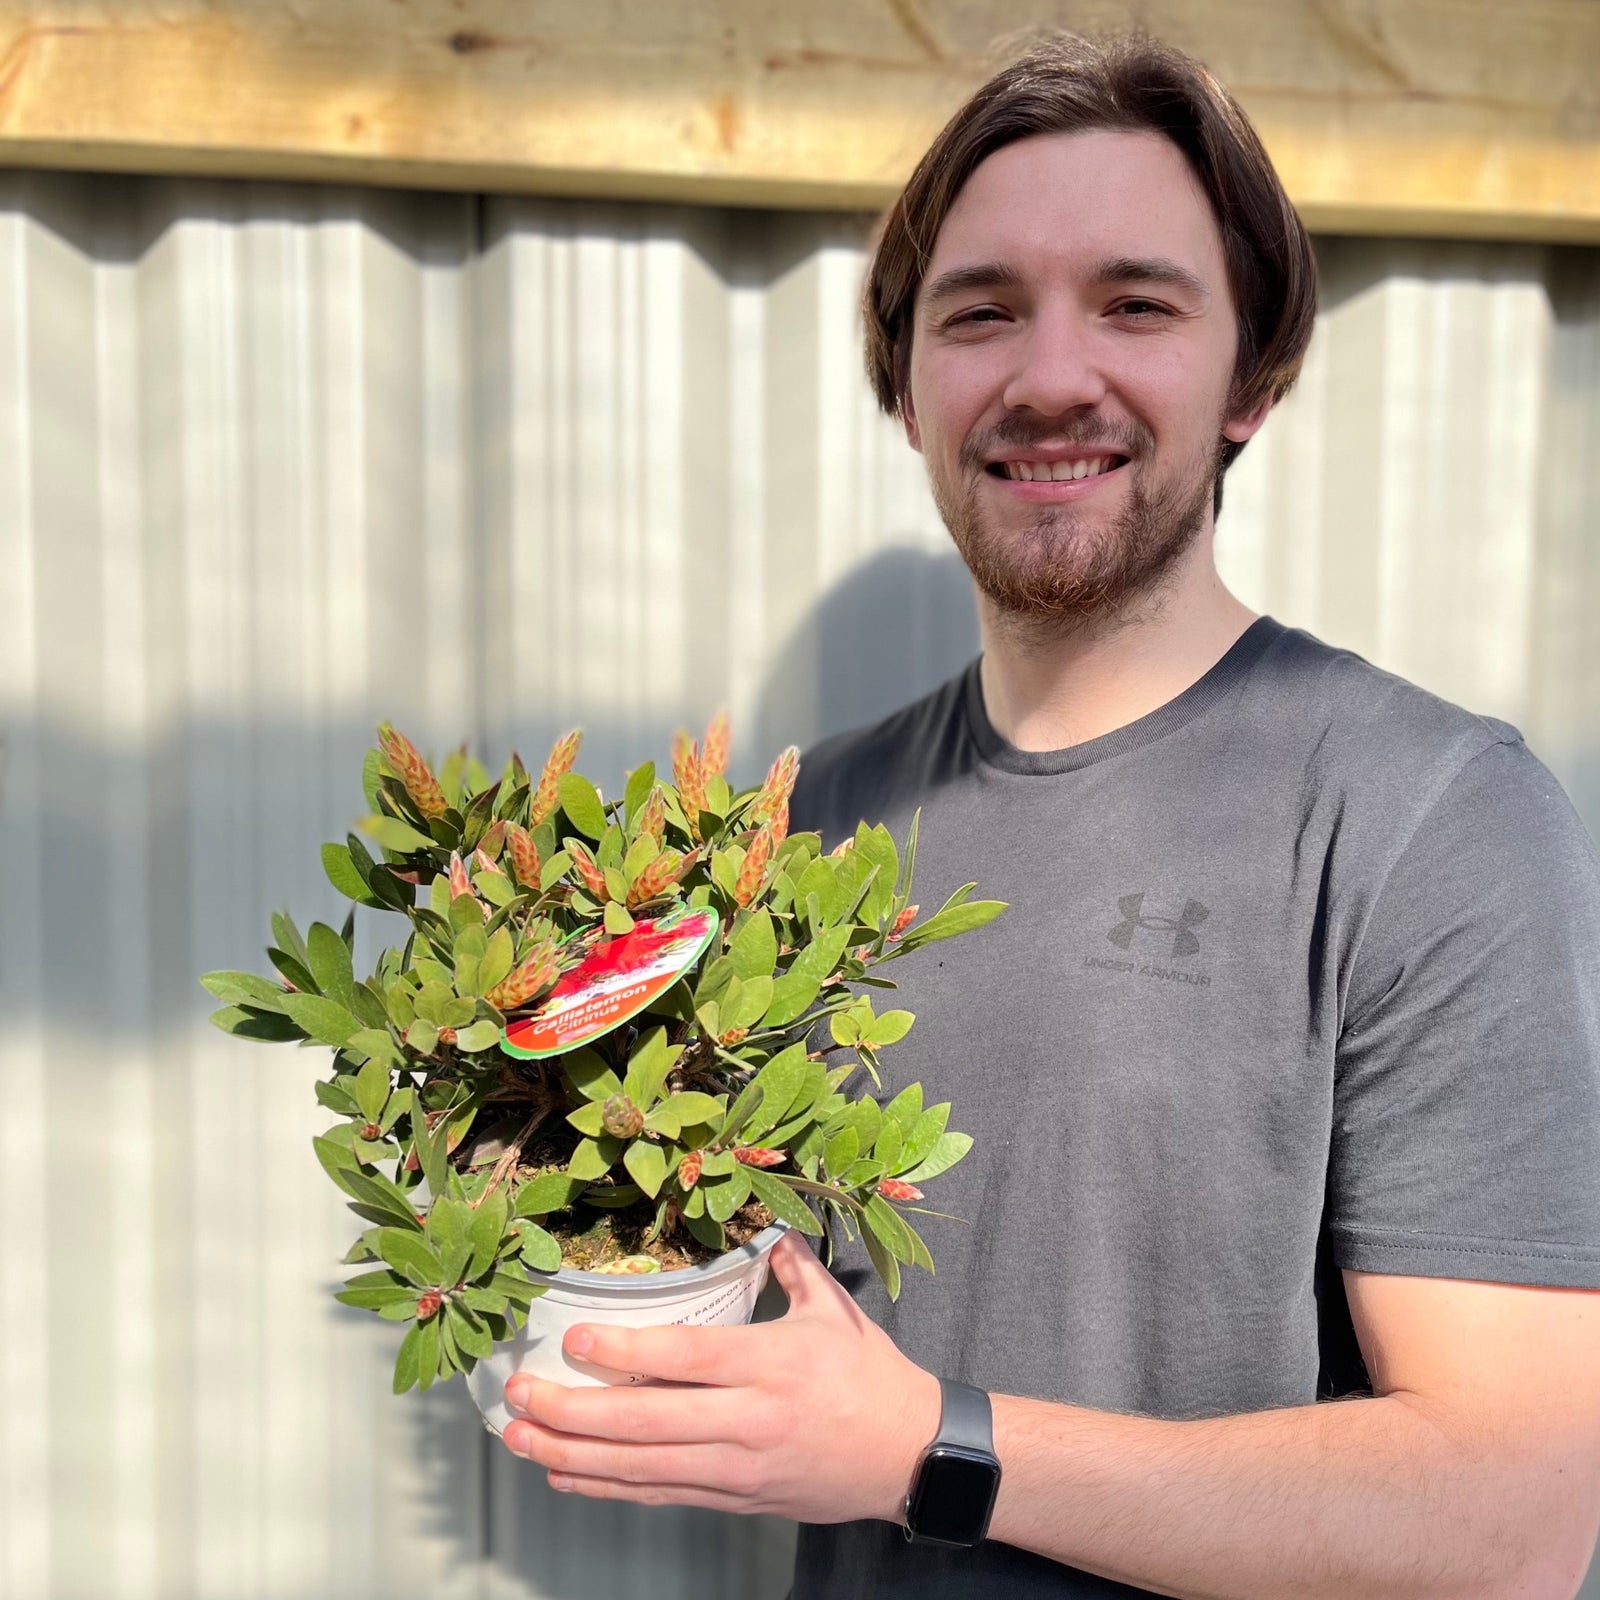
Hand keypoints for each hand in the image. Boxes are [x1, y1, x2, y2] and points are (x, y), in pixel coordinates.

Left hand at [500, 1230, 941, 1521]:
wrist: (909, 1456)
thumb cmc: (871, 1376)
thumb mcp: (834, 1310)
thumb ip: (790, 1262)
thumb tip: (761, 1220)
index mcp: (772, 1364)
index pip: (686, 1359)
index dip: (626, 1353)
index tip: (576, 1340)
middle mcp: (748, 1420)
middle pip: (645, 1422)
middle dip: (572, 1412)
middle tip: (520, 1395)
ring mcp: (738, 1467)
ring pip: (642, 1467)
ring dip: (573, 1456)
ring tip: (521, 1439)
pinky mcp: (736, 1498)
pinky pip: (661, 1494)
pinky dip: (609, 1487)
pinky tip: (568, 1477)